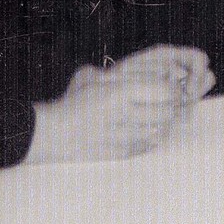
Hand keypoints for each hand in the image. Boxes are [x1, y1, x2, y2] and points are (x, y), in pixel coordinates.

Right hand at [24, 45, 212, 164]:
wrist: (52, 133)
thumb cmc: (74, 102)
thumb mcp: (94, 77)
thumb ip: (126, 73)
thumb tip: (162, 69)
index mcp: (119, 92)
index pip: (167, 92)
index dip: (171, 91)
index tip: (166, 90)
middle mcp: (124, 115)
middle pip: (169, 113)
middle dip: (170, 108)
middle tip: (162, 104)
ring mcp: (124, 137)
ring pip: (162, 130)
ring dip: (161, 124)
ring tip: (149, 117)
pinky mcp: (123, 153)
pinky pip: (150, 145)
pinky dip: (149, 138)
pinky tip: (137, 130)